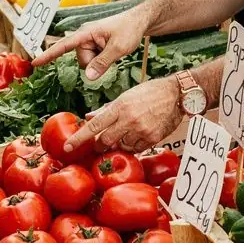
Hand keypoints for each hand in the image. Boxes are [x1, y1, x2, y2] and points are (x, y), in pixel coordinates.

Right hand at [33, 7, 150, 80]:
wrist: (140, 21)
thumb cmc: (130, 29)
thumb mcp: (119, 47)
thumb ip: (103, 62)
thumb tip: (88, 77)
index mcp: (85, 33)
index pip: (63, 46)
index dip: (49, 55)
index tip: (35, 62)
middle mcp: (84, 36)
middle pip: (82, 61)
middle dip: (95, 63)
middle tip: (111, 52)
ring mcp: (89, 41)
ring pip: (88, 63)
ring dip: (100, 62)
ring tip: (112, 49)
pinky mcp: (94, 46)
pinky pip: (94, 61)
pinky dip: (102, 60)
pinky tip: (111, 51)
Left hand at [63, 76, 182, 155]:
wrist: (176, 94)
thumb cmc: (148, 93)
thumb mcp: (125, 97)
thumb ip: (106, 109)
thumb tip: (88, 117)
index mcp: (119, 107)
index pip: (94, 126)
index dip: (79, 138)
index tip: (68, 146)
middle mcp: (129, 120)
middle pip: (105, 141)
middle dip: (100, 144)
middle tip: (100, 143)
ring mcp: (141, 130)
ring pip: (121, 147)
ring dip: (119, 144)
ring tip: (126, 133)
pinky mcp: (152, 138)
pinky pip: (136, 149)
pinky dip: (133, 146)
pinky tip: (137, 135)